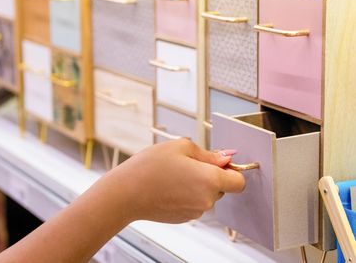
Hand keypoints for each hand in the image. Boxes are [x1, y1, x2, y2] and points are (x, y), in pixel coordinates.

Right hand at [105, 139, 245, 223]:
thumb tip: (226, 157)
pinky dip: (187, 194)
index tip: (220, 162)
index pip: (239, 181)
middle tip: (188, 163)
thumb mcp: (180, 147)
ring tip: (174, 174)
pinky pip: (194, 203)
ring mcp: (195, 212)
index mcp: (210, 180)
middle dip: (211, 175)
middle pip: (222, 187)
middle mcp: (206, 200)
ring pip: (206, 195)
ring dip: (197, 184)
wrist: (125, 193)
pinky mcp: (183, 218)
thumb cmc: (149, 168)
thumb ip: (208, 153)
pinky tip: (169, 186)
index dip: (232, 170)